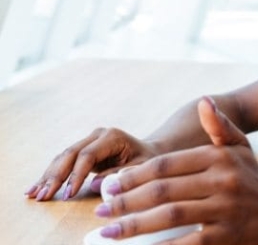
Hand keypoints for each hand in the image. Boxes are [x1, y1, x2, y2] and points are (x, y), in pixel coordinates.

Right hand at [26, 126, 159, 201]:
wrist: (149, 151)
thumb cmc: (147, 160)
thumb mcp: (141, 168)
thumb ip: (119, 174)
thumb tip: (93, 185)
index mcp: (112, 136)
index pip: (87, 155)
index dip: (76, 175)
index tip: (68, 194)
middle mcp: (97, 135)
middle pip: (70, 154)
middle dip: (55, 176)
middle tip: (44, 196)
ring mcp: (88, 140)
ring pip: (63, 157)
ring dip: (48, 176)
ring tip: (34, 194)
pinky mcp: (83, 149)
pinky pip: (64, 162)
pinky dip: (50, 175)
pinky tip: (37, 187)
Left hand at [95, 97, 257, 243]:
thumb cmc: (253, 179)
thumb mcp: (240, 148)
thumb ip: (219, 126)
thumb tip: (203, 103)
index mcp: (218, 158)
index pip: (167, 165)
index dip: (133, 175)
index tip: (110, 184)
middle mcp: (223, 182)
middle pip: (163, 191)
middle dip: (126, 201)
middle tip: (101, 209)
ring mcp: (225, 211)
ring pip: (170, 217)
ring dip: (134, 225)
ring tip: (107, 232)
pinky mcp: (225, 237)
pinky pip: (185, 244)